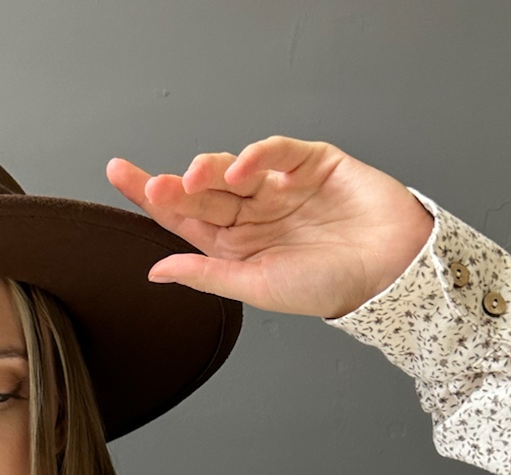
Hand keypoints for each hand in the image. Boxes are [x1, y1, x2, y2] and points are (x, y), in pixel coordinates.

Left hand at [107, 136, 433, 319]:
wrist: (389, 270)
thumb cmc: (329, 286)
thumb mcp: (257, 287)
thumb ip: (207, 275)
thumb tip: (157, 271)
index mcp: (235, 246)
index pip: (185, 219)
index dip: (154, 198)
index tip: (121, 176)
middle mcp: (253, 214)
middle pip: (202, 191)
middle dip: (175, 185)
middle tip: (153, 184)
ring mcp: (279, 186)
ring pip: (232, 168)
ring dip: (210, 169)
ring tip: (195, 178)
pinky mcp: (310, 163)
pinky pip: (276, 151)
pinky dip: (257, 154)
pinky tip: (242, 168)